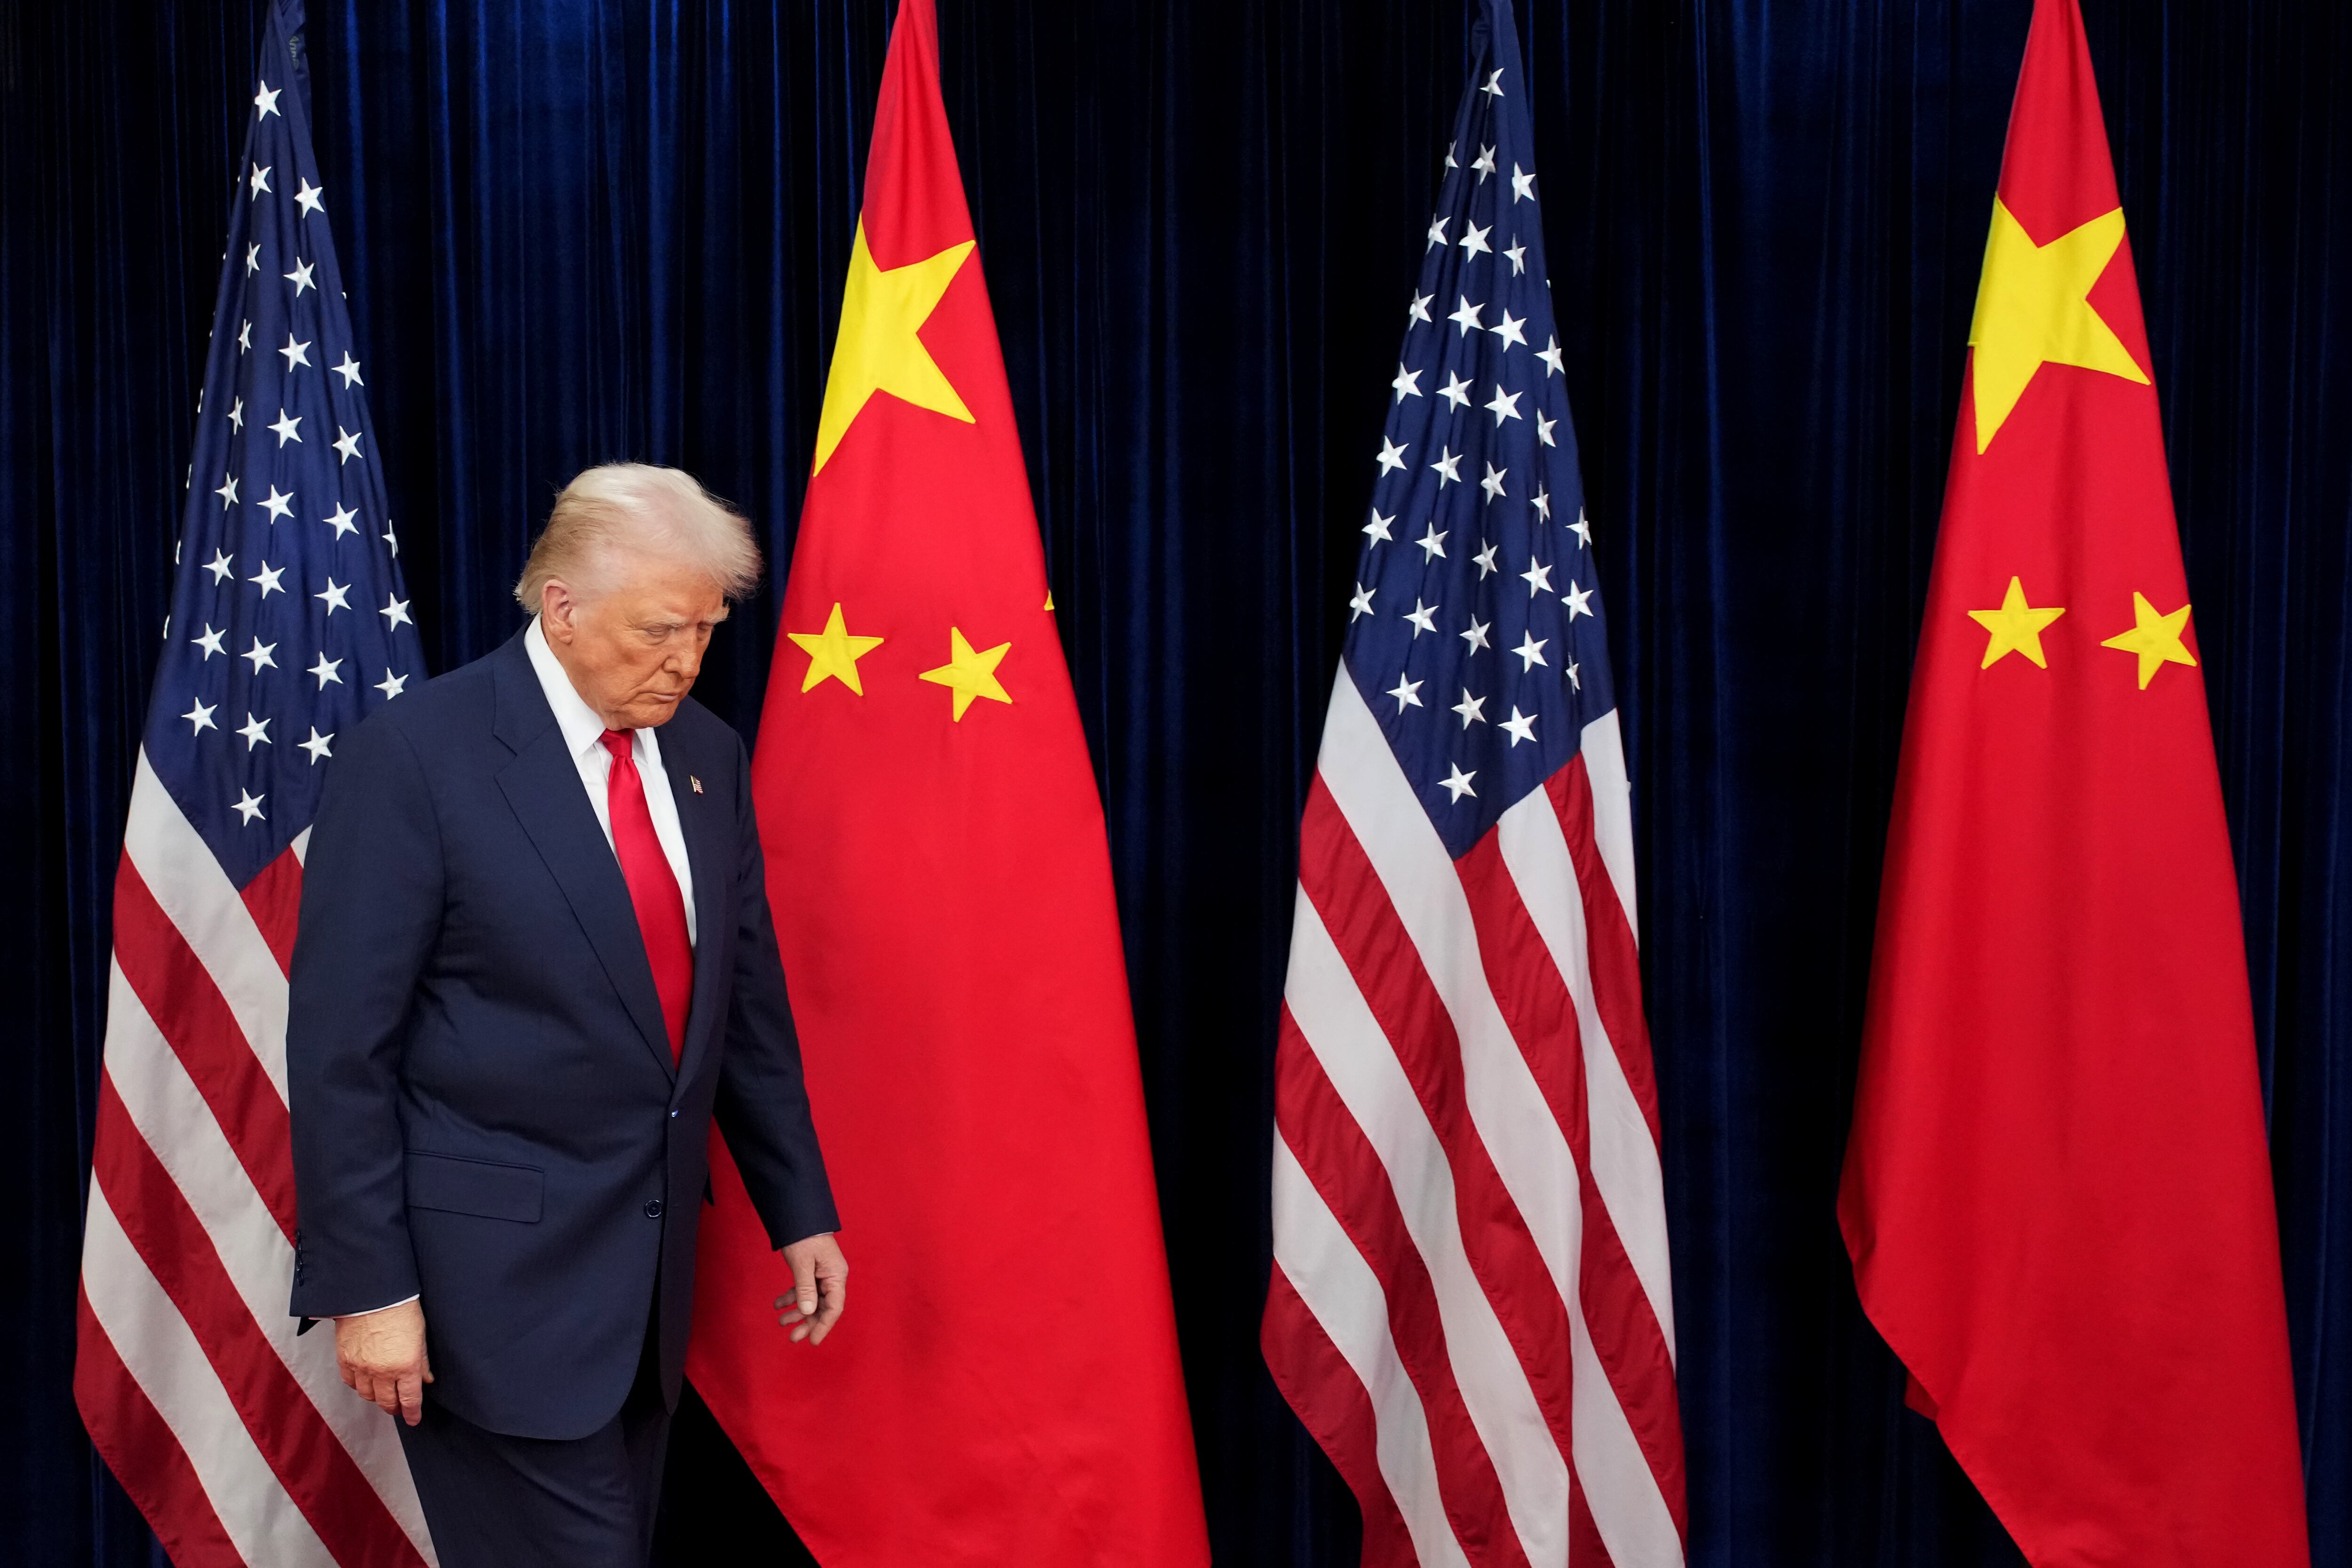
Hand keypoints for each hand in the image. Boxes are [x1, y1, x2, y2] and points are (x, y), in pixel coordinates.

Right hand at [334, 1299, 432, 1424]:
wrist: (373, 1294)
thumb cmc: (401, 1309)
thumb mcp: (421, 1335)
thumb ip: (423, 1361)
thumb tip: (426, 1379)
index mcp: (406, 1366)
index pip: (410, 1400)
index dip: (412, 1413)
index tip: (414, 1419)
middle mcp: (382, 1371)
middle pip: (387, 1402)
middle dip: (394, 1407)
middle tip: (399, 1406)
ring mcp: (361, 1367)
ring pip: (368, 1395)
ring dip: (377, 1397)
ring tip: (383, 1392)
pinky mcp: (345, 1359)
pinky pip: (350, 1382)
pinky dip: (358, 1385)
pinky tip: (365, 1381)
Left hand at [776, 1232, 847, 1344]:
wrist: (798, 1215)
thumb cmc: (804, 1237)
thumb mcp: (803, 1264)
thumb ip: (805, 1289)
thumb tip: (807, 1312)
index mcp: (836, 1276)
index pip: (834, 1308)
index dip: (824, 1326)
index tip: (812, 1341)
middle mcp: (832, 1278)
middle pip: (823, 1307)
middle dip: (808, 1323)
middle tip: (792, 1337)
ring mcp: (823, 1275)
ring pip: (812, 1301)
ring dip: (798, 1312)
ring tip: (781, 1321)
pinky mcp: (812, 1272)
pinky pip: (804, 1290)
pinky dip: (792, 1298)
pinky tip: (778, 1304)